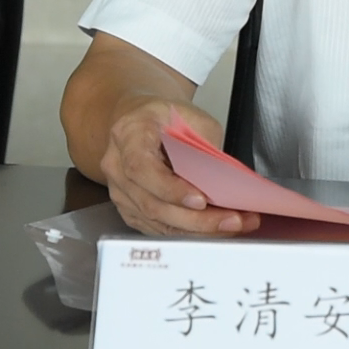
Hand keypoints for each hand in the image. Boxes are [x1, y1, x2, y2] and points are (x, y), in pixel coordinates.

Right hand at [100, 96, 260, 236]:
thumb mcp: (191, 117)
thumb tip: (223, 181)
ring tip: (231, 225)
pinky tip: (214, 229)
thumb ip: (204, 147)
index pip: (142, 168)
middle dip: (196, 219)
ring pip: (157, 221)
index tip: (201, 200)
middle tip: (232, 220)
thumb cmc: (165, 116)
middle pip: (152, 204)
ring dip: (198, 230)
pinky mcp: (131, 209)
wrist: (143, 120)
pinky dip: (189, 232)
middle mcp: (117, 167)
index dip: (170, 189)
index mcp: (128, 135)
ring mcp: (121, 192)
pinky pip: (159, 228)